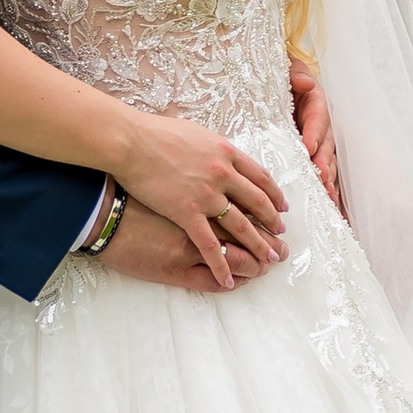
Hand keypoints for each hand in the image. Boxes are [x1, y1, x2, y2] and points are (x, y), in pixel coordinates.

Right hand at [113, 111, 287, 284]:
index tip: (281, 207)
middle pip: (257, 202)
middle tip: (281, 235)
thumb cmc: (156, 134)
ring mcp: (207, 195)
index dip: (274, 194)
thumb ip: (212, 148)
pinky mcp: (187, 212)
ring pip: (241, 225)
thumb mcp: (195, 133)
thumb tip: (220, 154)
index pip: (260, 177)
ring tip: (268, 259)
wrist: (130, 142)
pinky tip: (229, 278)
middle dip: (272, 221)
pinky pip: (209, 245)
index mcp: (226, 152)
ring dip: (258, 244)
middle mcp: (223, 173)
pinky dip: (221, 264)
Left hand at [289, 60, 342, 210]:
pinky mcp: (313, 156)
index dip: (314, 132)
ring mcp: (319, 141)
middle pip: (327, 143)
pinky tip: (330, 203)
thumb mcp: (286, 69)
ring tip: (326, 194)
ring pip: (328, 160)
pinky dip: (327, 188)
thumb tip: (304, 82)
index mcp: (314, 101)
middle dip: (324, 161)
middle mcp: (321, 123)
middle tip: (320, 176)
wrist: (269, 82)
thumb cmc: (278, 76)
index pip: (318, 116)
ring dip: (328, 178)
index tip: (308, 147)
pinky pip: (323, 172)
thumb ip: (295, 73)